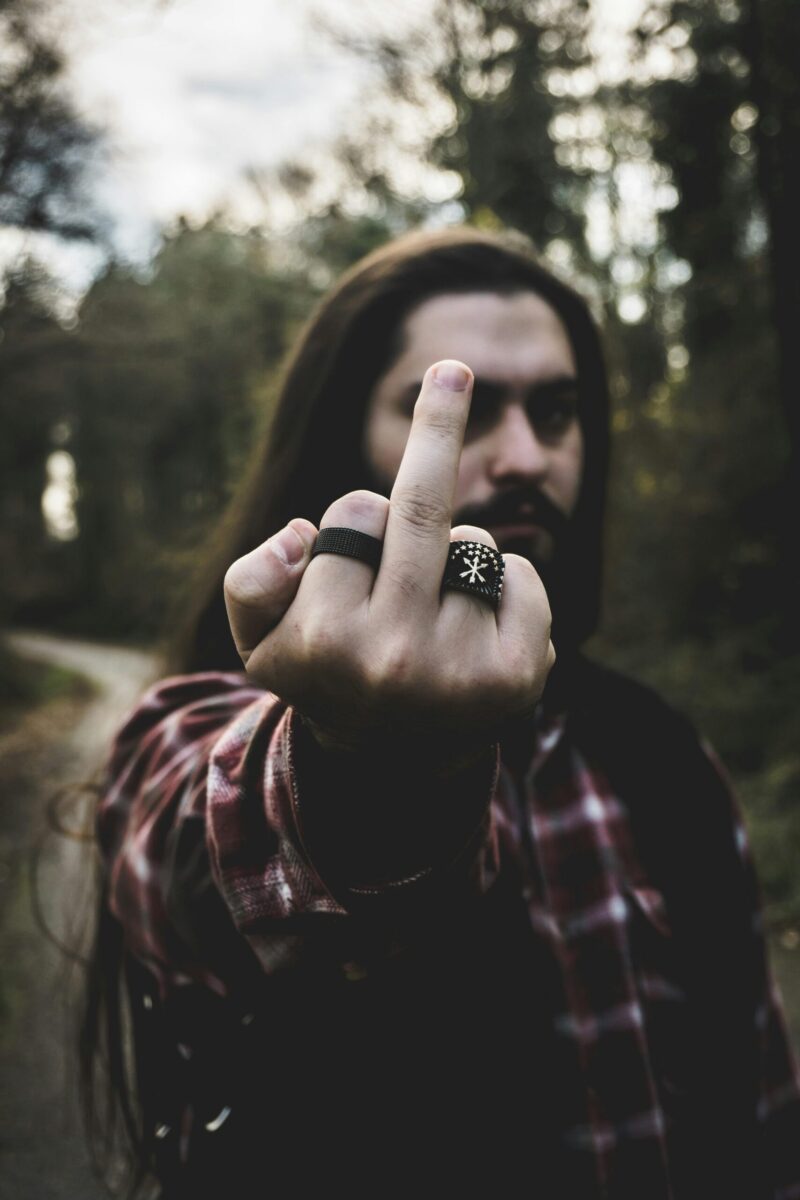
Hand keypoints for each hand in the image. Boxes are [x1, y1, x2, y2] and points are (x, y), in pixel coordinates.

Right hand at [223, 360, 554, 769]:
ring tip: (434, 617)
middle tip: (453, 365)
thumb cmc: (327, 674)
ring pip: (473, 547)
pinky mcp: (519, 678)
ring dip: (457, 558)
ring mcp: (463, 670)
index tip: (353, 542)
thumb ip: (251, 580)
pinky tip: (479, 630)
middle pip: (421, 508)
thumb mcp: (258, 639)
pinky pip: (522, 576)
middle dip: (437, 423)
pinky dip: (506, 586)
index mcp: (323, 641)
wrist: (396, 761)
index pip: (352, 515)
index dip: (351, 521)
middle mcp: (394, 658)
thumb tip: (304, 534)